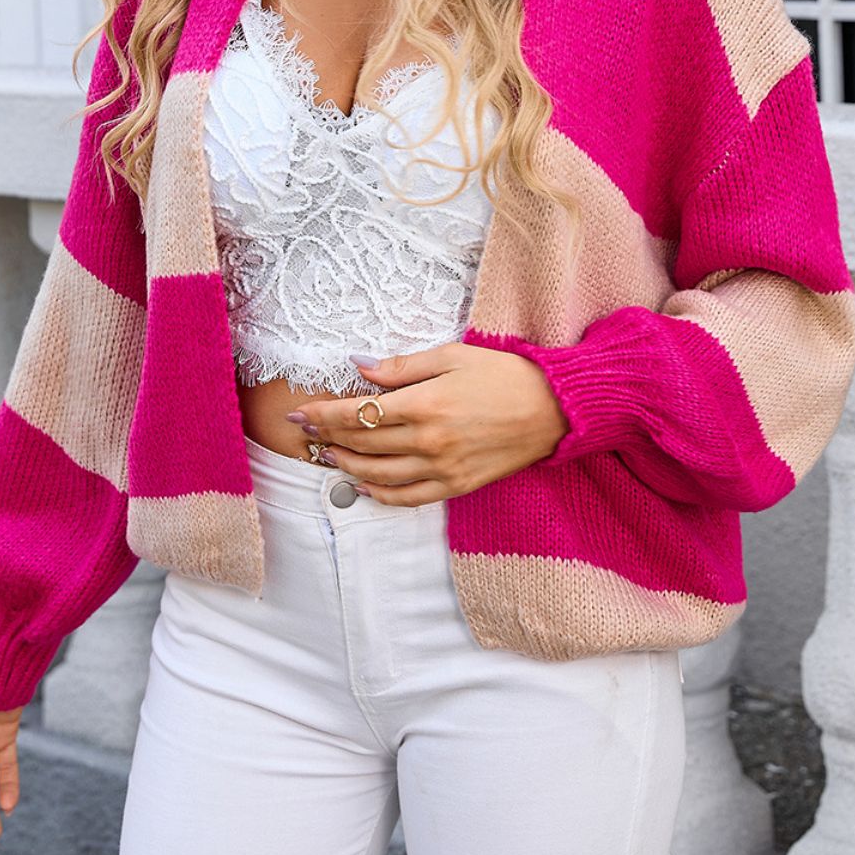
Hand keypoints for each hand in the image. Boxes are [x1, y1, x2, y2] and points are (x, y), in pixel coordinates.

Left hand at [287, 343, 569, 504]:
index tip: (300, 414)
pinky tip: (363, 486)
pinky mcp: (457, 486)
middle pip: (363, 445)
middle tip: (306, 434)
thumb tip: (358, 365)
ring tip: (328, 456)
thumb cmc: (503, 373)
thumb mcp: (451, 355)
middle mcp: (429, 441)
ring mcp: (443, 469)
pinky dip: (380, 496)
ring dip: (346, 467)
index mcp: (425, 404)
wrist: (554, 408)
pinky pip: (408, 498)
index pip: (358, 414)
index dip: (323, 416)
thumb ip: (401, 367)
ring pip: (378, 476)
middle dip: (328, 439)